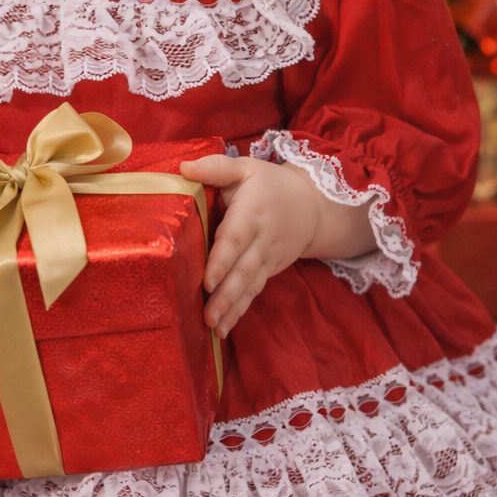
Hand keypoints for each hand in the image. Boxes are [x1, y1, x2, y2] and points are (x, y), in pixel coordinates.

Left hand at [180, 155, 375, 336]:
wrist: (312, 205)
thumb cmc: (270, 184)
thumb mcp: (246, 168)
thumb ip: (216, 167)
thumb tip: (184, 168)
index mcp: (252, 213)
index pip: (235, 238)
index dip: (222, 260)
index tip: (207, 280)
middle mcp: (262, 240)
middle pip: (243, 270)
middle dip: (225, 294)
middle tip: (207, 315)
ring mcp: (268, 259)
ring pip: (249, 286)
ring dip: (231, 308)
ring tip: (213, 327)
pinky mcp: (269, 271)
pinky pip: (253, 292)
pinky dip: (239, 311)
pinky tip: (223, 329)